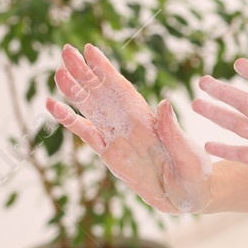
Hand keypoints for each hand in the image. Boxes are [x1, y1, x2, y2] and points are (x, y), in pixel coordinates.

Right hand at [46, 43, 211, 213]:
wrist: (187, 197)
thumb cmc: (194, 173)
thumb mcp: (187, 152)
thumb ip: (172, 131)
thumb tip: (164, 103)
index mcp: (148, 118)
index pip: (122, 88)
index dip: (105, 69)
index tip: (89, 50)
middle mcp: (130, 123)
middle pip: (102, 92)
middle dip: (84, 72)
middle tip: (66, 50)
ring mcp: (117, 137)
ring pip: (90, 109)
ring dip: (74, 91)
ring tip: (58, 72)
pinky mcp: (109, 154)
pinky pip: (86, 133)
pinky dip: (69, 120)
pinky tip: (53, 106)